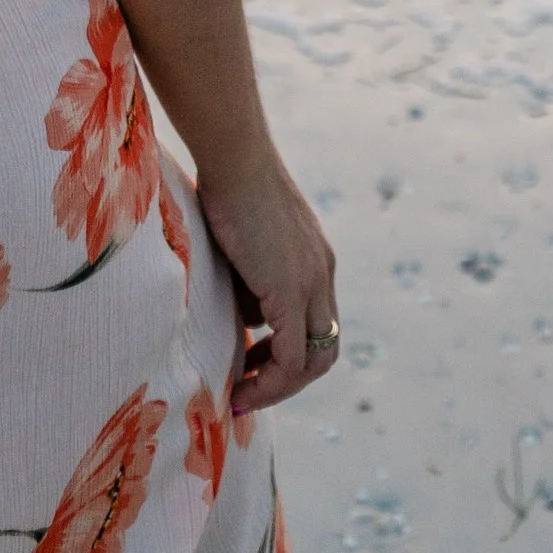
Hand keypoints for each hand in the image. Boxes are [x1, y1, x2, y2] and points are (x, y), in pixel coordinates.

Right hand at [197, 145, 339, 414]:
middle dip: (289, 378)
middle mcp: (323, 273)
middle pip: (325, 347)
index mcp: (315, 259)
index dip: (290, 352)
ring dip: (280, 388)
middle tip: (251, 387)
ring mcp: (312, 282)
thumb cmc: (227, 184)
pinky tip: (241, 388)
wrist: (234, 155)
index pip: (318, 322)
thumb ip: (252, 280)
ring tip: (244, 396)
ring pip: (315, 359)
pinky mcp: (291, 290)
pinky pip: (291, 358)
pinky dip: (271, 382)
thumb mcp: (245, 241)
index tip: (252, 362)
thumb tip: (246, 319)